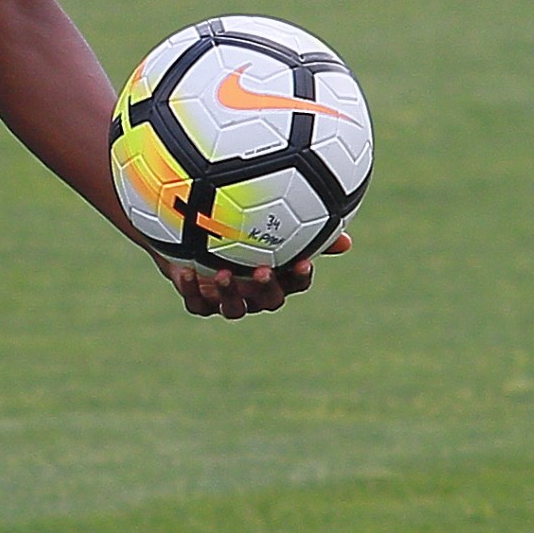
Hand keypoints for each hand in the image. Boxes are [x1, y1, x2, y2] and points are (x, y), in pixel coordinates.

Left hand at [156, 232, 350, 320]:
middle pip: (269, 300)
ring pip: (234, 308)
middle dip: (267, 288)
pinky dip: (192, 290)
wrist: (193, 239)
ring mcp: (227, 300)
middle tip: (262, 271)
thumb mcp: (265, 223)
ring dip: (230, 294)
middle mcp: (254, 294)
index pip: (296, 282)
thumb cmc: (237, 229)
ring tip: (224, 274)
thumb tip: (344, 237)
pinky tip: (189, 272)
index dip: (300, 276)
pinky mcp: (200, 301)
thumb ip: (298, 227)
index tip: (303, 262)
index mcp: (276, 278)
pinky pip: (198, 304)